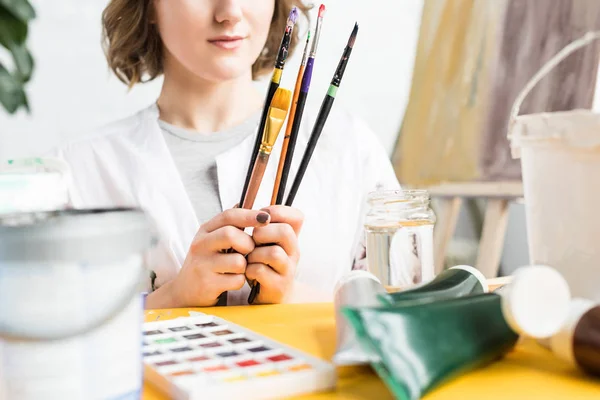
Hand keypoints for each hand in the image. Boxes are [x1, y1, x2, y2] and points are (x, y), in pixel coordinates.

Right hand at [145, 208, 270, 307]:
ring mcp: (202, 265)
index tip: (266, 218)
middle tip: (249, 251)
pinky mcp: (207, 284)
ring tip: (237, 268)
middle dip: (247, 243)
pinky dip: (240, 281)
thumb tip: (243, 201)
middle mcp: (200, 245)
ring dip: (244, 266)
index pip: (228, 216)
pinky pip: (237, 280)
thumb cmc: (207, 262)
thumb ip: (228, 224)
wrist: (185, 291)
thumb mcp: (212, 240)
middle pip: (231, 234)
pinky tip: (231, 281)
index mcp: (204, 230)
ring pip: (238, 261)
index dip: (249, 215)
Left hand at [246, 205, 303, 303]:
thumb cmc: (262, 265)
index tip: (263, 217)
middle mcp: (293, 252)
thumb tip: (241, 202)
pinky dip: (250, 270)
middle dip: (262, 233)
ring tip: (248, 259)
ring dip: (254, 254)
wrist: (269, 297)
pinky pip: (262, 271)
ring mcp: (288, 270)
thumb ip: (259, 226)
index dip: (279, 211)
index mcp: (290, 238)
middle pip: (285, 232)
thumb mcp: (263, 243)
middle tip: (253, 240)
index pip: (297, 217)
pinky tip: (248, 272)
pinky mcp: (279, 286)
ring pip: (273, 253)